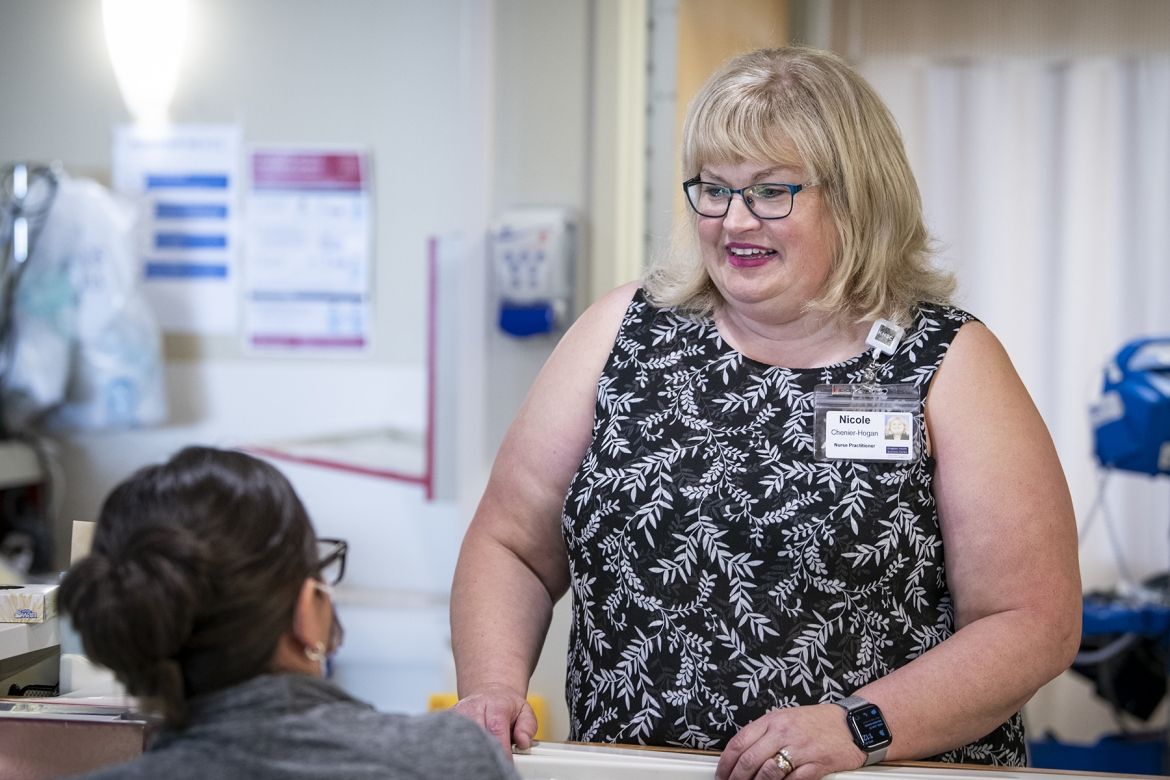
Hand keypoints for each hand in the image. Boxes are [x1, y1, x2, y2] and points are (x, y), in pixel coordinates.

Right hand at [451, 683, 537, 758]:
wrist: (489, 693)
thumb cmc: (506, 706)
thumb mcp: (524, 711)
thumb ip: (527, 727)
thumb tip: (523, 742)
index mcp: (496, 705)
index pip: (496, 730)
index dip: (501, 749)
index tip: (506, 762)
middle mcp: (475, 707)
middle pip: (477, 735)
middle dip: (486, 751)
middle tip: (494, 762)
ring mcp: (459, 713)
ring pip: (462, 737)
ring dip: (472, 750)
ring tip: (482, 757)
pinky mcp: (449, 719)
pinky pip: (452, 737)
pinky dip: (461, 747)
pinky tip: (469, 751)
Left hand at [715, 703, 864, 779]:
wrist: (852, 724)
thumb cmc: (818, 722)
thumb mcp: (786, 718)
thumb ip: (765, 733)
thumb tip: (741, 753)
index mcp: (773, 720)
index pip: (739, 742)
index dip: (726, 763)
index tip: (721, 774)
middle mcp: (784, 732)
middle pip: (749, 760)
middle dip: (736, 779)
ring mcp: (801, 748)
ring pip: (768, 772)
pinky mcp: (817, 764)